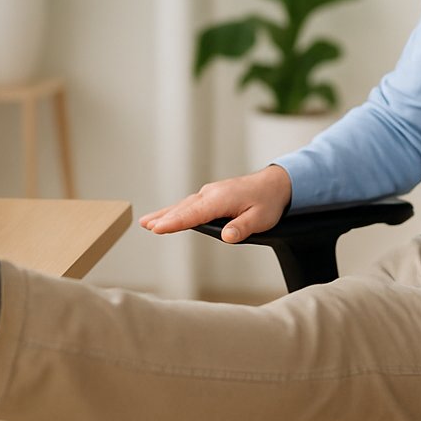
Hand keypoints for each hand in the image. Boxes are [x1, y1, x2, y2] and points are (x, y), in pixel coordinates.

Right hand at [139, 164, 292, 242]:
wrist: (275, 184)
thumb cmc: (268, 201)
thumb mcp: (261, 218)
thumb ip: (242, 227)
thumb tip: (227, 236)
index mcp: (221, 199)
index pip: (193, 213)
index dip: (175, 222)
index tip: (158, 228)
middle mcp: (211, 193)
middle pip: (183, 208)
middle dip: (164, 218)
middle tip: (145, 226)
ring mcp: (209, 193)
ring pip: (183, 205)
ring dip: (165, 213)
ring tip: (146, 222)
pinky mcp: (210, 195)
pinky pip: (189, 204)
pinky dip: (175, 210)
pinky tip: (166, 216)